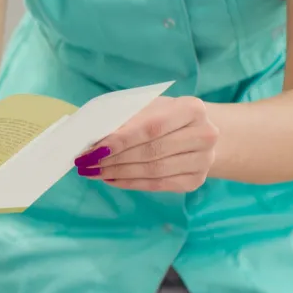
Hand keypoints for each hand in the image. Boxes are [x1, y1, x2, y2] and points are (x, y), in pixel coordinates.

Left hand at [78, 95, 218, 191]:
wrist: (196, 132)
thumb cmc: (165, 115)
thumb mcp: (149, 107)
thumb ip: (126, 118)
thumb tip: (94, 138)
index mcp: (192, 109)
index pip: (152, 127)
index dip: (121, 140)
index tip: (94, 149)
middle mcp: (205, 135)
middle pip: (152, 152)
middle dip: (114, 159)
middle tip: (87, 163)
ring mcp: (203, 160)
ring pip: (154, 171)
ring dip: (119, 173)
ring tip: (94, 172)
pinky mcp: (195, 180)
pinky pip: (158, 185)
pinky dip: (131, 183)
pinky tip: (111, 179)